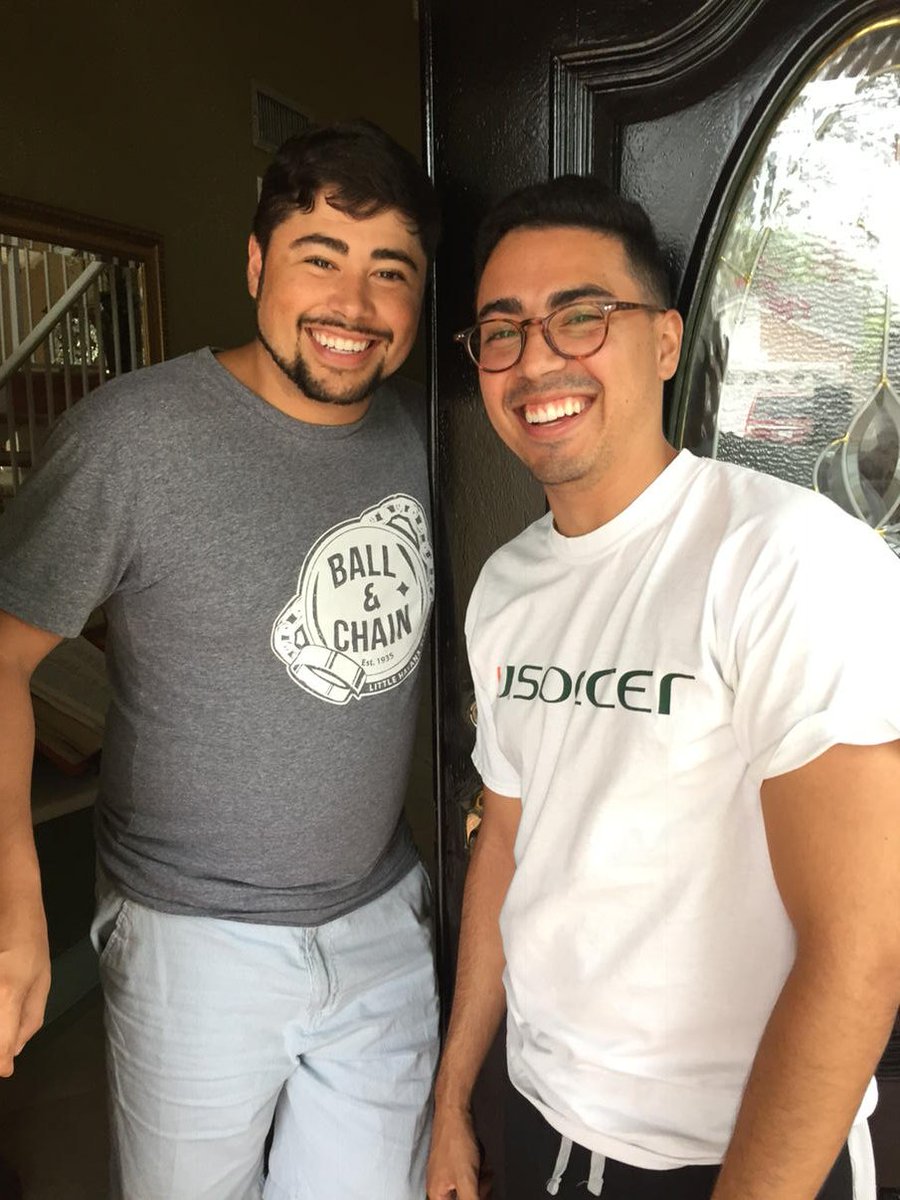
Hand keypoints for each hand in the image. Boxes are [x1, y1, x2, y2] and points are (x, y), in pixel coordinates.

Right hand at [0, 906, 49, 1075]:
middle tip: (6, 1034)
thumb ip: (28, 1022)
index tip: (5, 1067)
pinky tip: (5, 998)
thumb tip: (11, 1055)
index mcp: (6, 994)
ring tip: (10, 1000)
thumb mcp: (41, 983)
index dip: (1, 1064)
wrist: (10, 907)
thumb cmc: (29, 942)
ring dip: (0, 1025)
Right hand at [427, 1104, 491, 1199]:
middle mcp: (440, 1186)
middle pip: (468, 1198)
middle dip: (480, 1188)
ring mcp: (448, 1173)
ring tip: (480, 1163)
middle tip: (481, 1176)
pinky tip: (479, 1157)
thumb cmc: (455, 1140)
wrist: (455, 1112)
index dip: (471, 1198)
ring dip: (482, 1176)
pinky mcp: (456, 1162)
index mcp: (437, 1195)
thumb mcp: (466, 1181)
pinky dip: (479, 1165)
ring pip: (473, 1187)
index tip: (476, 1190)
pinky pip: (472, 1173)